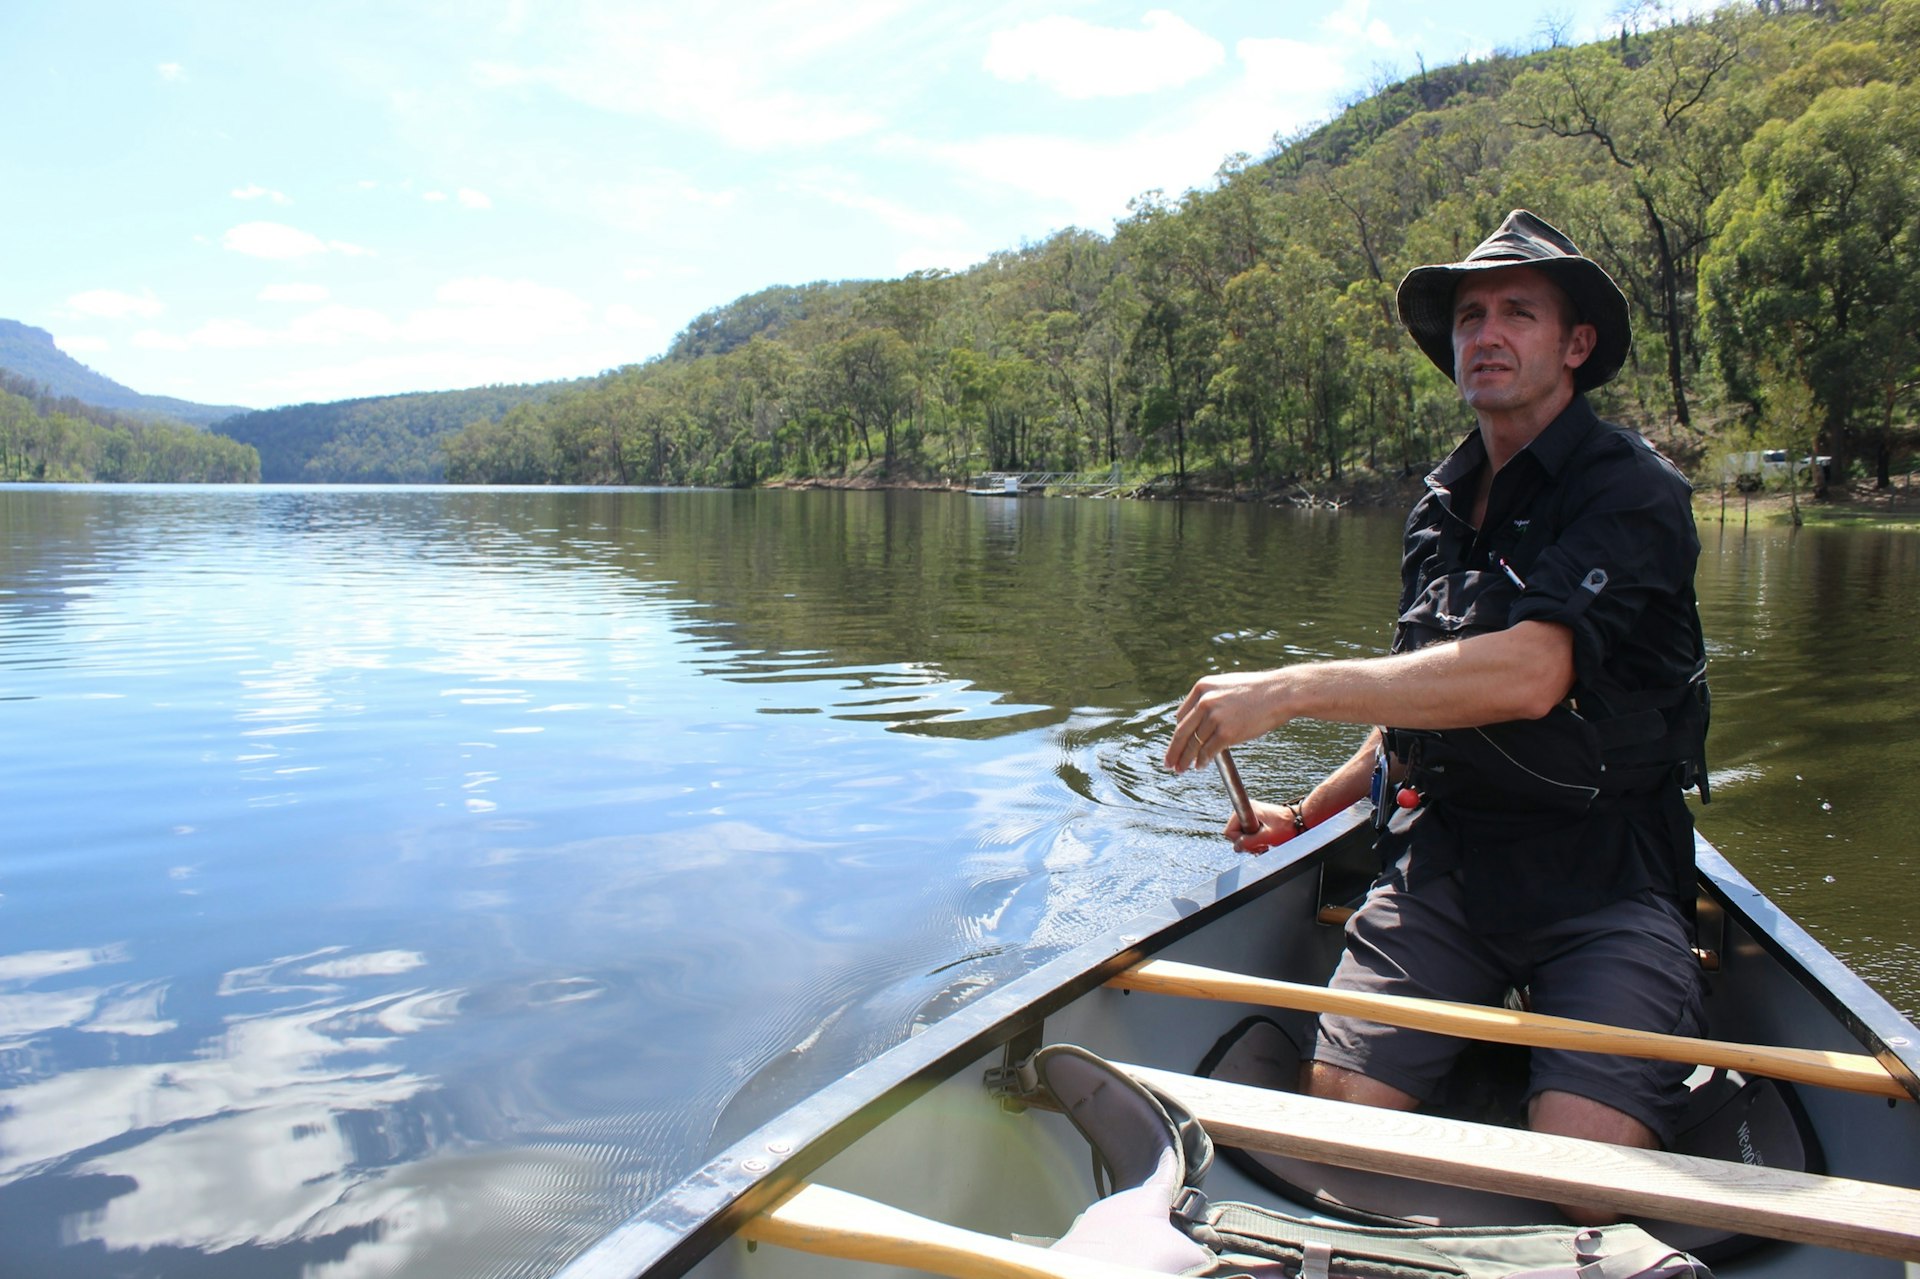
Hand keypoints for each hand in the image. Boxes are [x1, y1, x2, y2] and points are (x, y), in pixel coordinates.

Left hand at [1163, 670, 1289, 772]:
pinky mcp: (1227, 732)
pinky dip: (1202, 761)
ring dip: (1186, 759)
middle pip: (1182, 732)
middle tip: (1169, 764)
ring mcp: (1215, 717)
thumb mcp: (1226, 687)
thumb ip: (1210, 699)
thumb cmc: (1257, 691)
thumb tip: (1198, 721)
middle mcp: (1204, 701)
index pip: (1181, 716)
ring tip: (1182, 769)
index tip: (1174, 745)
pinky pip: (1208, 751)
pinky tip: (1199, 766)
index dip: (1177, 734)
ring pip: (1194, 744)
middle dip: (1173, 751)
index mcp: (1201, 688)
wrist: (1280, 693)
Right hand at [1226, 799, 1300, 853]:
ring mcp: (1253, 815)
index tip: (1254, 840)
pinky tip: (1265, 842)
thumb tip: (1237, 847)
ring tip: (1265, 842)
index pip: (1229, 830)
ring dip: (1252, 842)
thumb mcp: (1267, 836)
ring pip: (1242, 835)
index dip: (1240, 840)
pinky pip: (1249, 833)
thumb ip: (1249, 842)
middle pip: (1235, 833)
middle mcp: (1249, 810)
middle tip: (1261, 843)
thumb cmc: (1287, 826)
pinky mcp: (1258, 820)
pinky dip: (1256, 840)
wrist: (1300, 821)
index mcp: (1249, 810)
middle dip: (1247, 842)